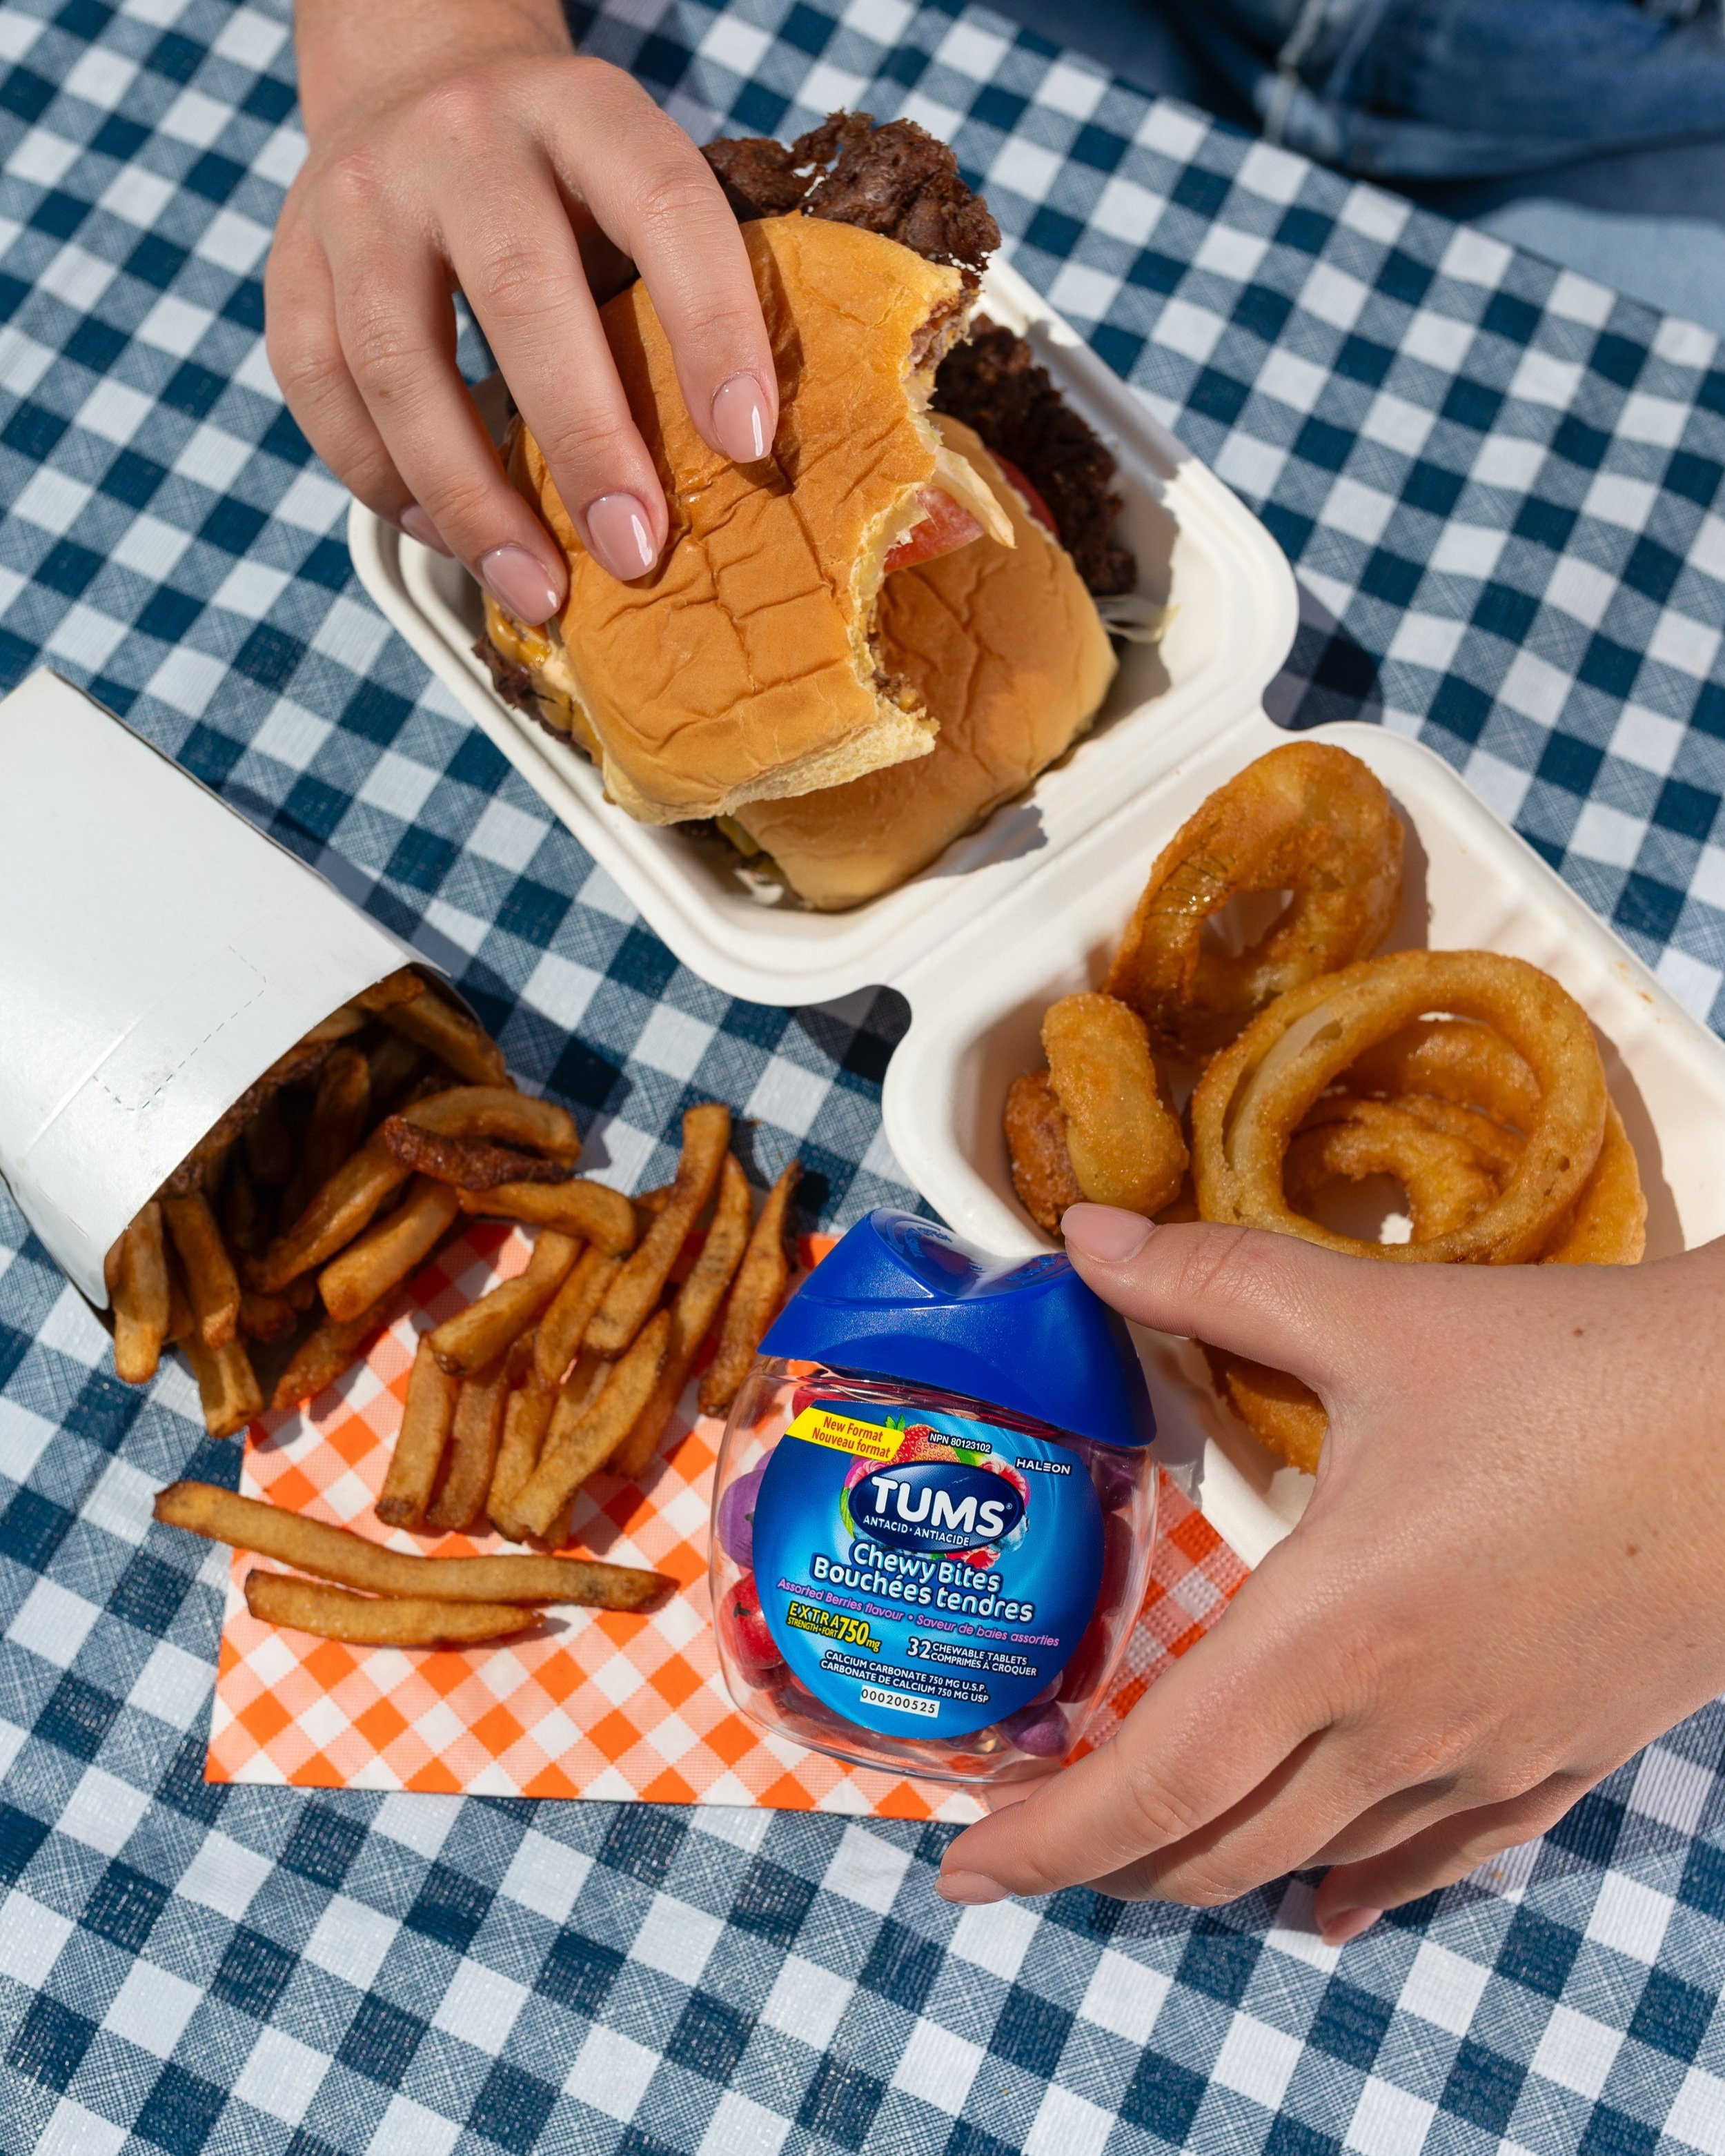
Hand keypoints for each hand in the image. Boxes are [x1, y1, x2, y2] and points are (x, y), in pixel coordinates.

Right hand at [270, 1, 776, 613]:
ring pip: (399, 364)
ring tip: (539, 589)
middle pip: (521, 295)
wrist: (412, 78)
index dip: (713, 326)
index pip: (663, 206)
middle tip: (636, 552)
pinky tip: (451, 539)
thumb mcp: (629, 181)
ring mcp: (360, 198)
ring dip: (473, 500)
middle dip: (584, 442)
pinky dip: (385, 484)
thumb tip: (737, 459)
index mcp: (580, 108)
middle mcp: (461, 139)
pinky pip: (322, 390)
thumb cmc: (558, 176)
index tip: (748, 444)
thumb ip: (675, 284)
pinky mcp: (291, 262)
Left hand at [939, 1204, 1724, 1942]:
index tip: (963, 1870)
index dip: (1046, 1841)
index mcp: (1332, 1634)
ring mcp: (1488, 1757)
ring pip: (1317, 1863)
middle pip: (1218, 1846)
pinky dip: (1358, 1884)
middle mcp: (1401, 1727)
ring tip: (1139, 1862)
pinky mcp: (1564, 1758)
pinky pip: (1440, 1859)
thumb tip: (1084, 1236)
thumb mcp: (1375, 1320)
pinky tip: (1328, 1906)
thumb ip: (1213, 1281)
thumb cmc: (1577, 1376)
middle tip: (1030, 1851)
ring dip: (1211, 1873)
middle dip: (1108, 1868)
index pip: (1152, 1783)